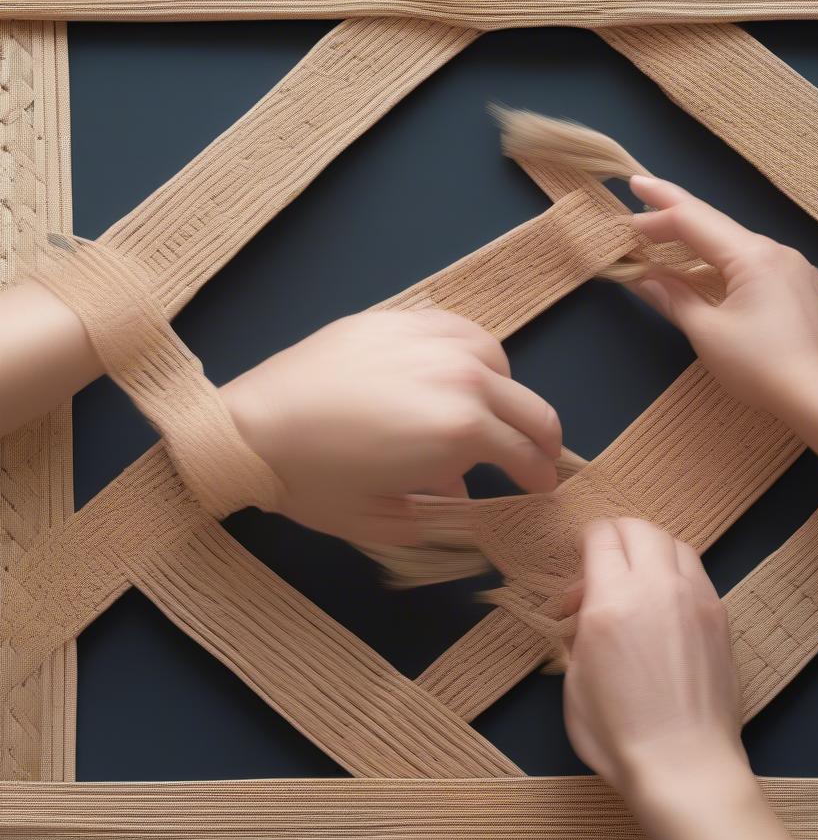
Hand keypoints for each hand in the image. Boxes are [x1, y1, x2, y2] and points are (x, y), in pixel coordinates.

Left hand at [223, 309, 560, 544]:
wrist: (251, 427)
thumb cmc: (313, 482)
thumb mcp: (385, 519)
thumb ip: (441, 514)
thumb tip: (463, 495)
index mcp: (461, 433)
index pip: (525, 455)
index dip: (538, 477)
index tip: (539, 487)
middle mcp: (460, 379)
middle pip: (531, 408)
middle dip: (543, 440)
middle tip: (540, 457)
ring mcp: (433, 342)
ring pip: (502, 363)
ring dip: (507, 395)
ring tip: (492, 413)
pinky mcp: (403, 320)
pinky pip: (462, 331)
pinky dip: (475, 354)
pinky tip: (460, 369)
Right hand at [563, 518, 748, 798]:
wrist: (685, 767)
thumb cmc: (617, 735)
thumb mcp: (573, 682)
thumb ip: (578, 633)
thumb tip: (584, 615)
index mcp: (612, 602)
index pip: (602, 536)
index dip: (586, 540)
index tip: (580, 560)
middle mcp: (657, 588)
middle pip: (640, 528)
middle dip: (617, 535)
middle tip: (604, 565)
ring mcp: (696, 599)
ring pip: (674, 543)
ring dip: (651, 549)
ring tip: (638, 581)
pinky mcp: (720, 617)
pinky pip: (697, 573)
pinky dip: (676, 573)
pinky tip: (665, 605)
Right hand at [630, 176, 817, 419]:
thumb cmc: (762, 367)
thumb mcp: (708, 333)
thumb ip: (673, 299)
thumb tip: (643, 278)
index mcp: (754, 255)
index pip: (695, 220)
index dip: (658, 211)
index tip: (629, 200)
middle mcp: (778, 253)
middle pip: (717, 226)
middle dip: (676, 215)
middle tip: (641, 197)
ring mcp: (796, 271)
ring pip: (737, 247)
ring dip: (700, 243)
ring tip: (667, 240)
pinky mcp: (803, 293)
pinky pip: (756, 267)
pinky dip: (725, 265)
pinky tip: (711, 275)